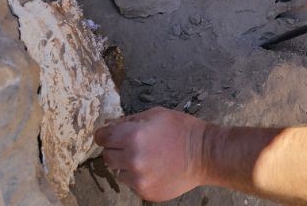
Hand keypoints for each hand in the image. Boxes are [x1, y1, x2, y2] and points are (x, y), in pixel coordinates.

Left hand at [93, 107, 207, 201]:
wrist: (204, 154)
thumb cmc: (182, 129)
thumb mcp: (156, 114)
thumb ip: (130, 120)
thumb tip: (111, 126)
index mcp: (133, 136)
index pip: (102, 137)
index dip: (104, 134)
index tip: (108, 135)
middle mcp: (132, 159)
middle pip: (107, 156)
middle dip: (116, 149)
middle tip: (131, 145)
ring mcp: (138, 179)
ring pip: (118, 172)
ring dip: (126, 164)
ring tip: (146, 157)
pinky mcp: (145, 192)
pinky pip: (132, 183)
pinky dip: (139, 176)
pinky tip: (154, 168)